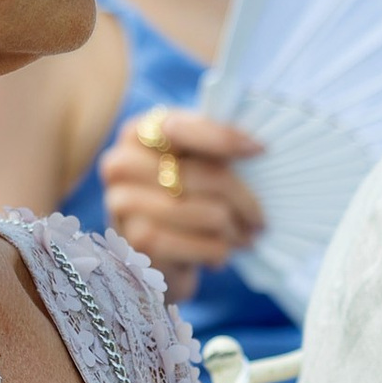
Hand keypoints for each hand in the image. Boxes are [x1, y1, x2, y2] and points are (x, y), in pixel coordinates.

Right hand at [100, 110, 265, 282]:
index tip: (260, 149)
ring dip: (236, 231)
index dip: (224, 138)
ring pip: (212, 215)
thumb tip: (255, 146)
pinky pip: (205, 246)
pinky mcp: (137, 243)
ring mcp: (125, 205)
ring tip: (240, 237)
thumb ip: (214, 141)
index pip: (182, 128)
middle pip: (207, 176)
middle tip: (260, 219)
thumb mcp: (193, 158)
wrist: (152, 251)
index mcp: (137, 133)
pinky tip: (218, 254)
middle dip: (246, 201)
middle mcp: (121, 164)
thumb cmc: (181, 195)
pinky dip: (221, 253)